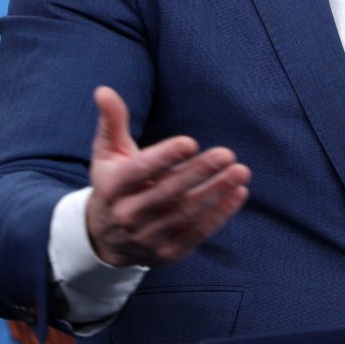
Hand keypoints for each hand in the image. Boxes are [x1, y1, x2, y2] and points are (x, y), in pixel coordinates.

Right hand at [84, 86, 250, 267]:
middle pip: (168, 193)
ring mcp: (148, 238)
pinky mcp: (167, 254)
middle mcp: (128, 215)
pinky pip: (197, 234)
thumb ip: (112, 121)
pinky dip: (220, 215)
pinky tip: (238, 193)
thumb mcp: (107, 153)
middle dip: (199, 173)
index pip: (139, 171)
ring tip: (241, 171)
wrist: (104, 238)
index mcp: (112, 188)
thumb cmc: (114, 183)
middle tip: (228, 154)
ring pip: (186, 214)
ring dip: (216, 192)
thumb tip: (104, 90)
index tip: (190, 142)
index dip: (164, 157)